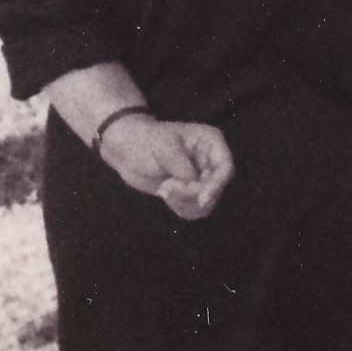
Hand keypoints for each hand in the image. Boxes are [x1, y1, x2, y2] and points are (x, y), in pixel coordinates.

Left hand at [100, 113, 234, 220]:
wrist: (126, 150)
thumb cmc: (146, 140)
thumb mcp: (166, 149)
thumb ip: (184, 170)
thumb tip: (198, 191)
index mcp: (210, 143)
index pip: (225, 168)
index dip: (217, 185)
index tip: (202, 199)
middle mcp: (210, 161)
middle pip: (215, 189)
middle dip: (191, 194)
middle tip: (167, 187)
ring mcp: (200, 178)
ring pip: (206, 203)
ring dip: (184, 202)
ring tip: (164, 189)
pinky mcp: (189, 192)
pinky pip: (194, 209)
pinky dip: (180, 207)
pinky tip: (165, 194)